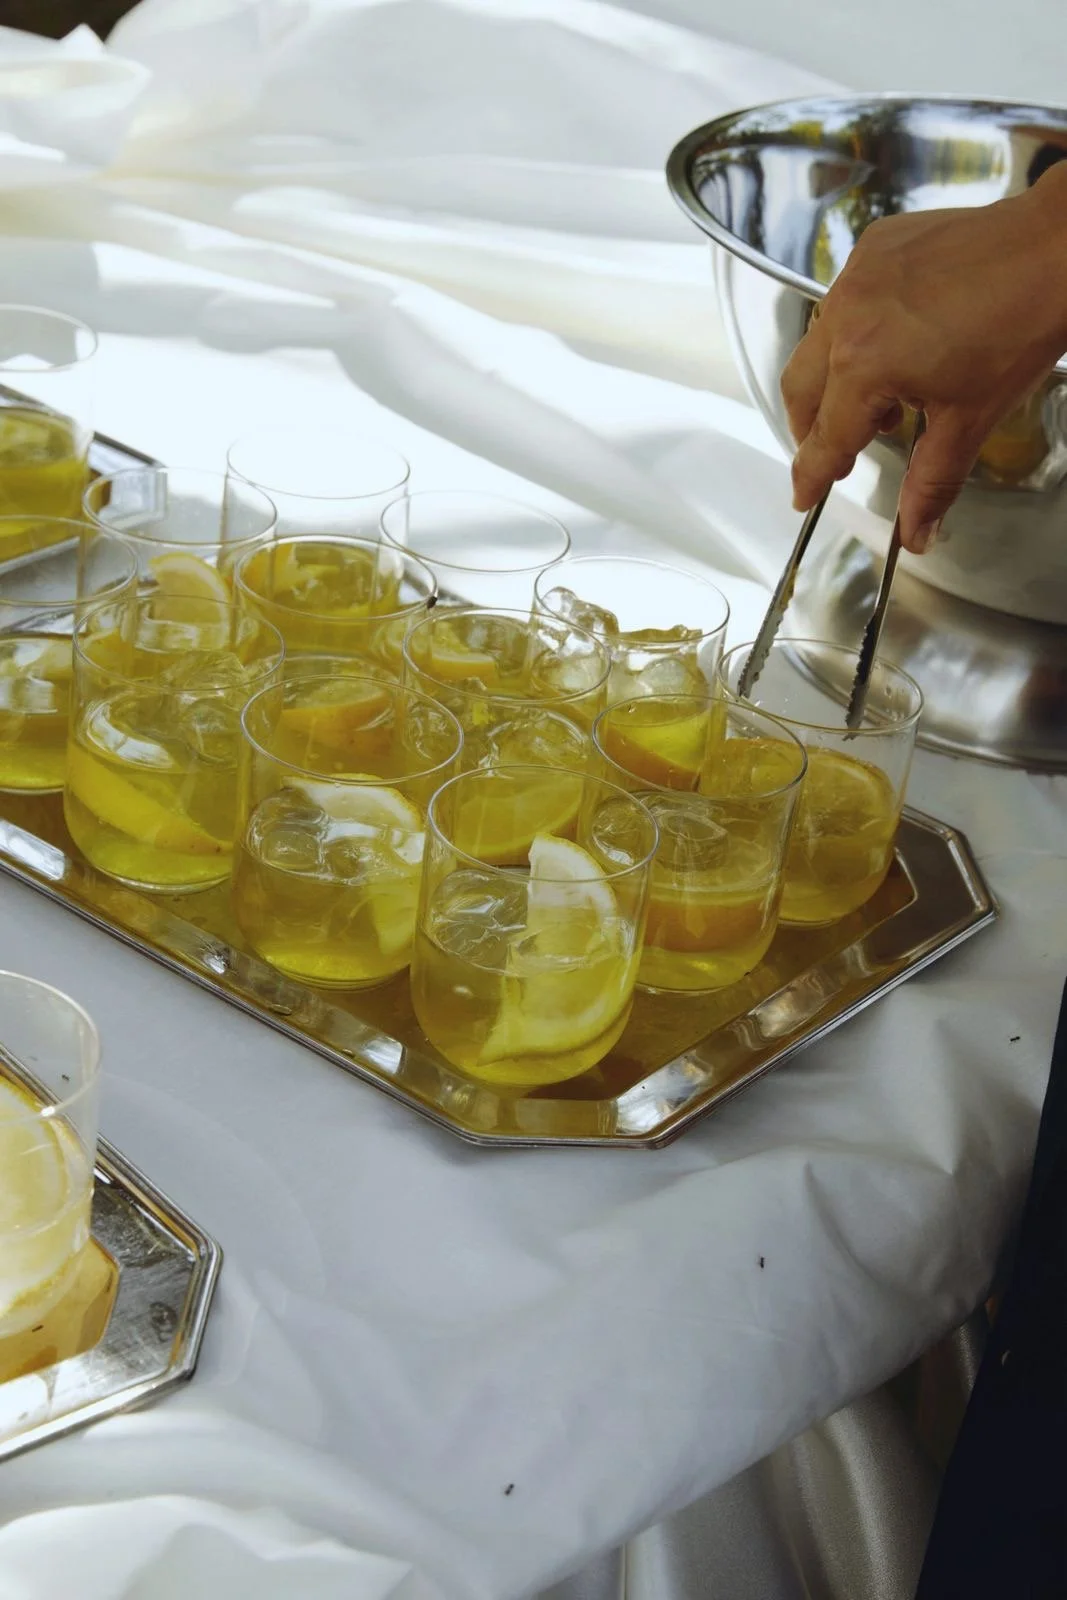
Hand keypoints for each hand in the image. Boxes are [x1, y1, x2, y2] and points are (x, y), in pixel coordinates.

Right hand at [781, 162, 1066, 552]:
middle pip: (801, 390)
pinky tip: (894, 344)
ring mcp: (857, 277)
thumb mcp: (971, 419)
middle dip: (810, 429)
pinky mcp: (875, 248)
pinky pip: (844, 300)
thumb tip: (915, 534)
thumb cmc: (1020, 327)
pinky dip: (854, 333)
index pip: (826, 439)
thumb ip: (931, 483)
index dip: (813, 475)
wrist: (1054, 249)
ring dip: (833, 381)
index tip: (803, 496)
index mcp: (864, 366)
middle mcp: (846, 317)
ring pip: (817, 343)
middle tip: (833, 453)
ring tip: (881, 401)